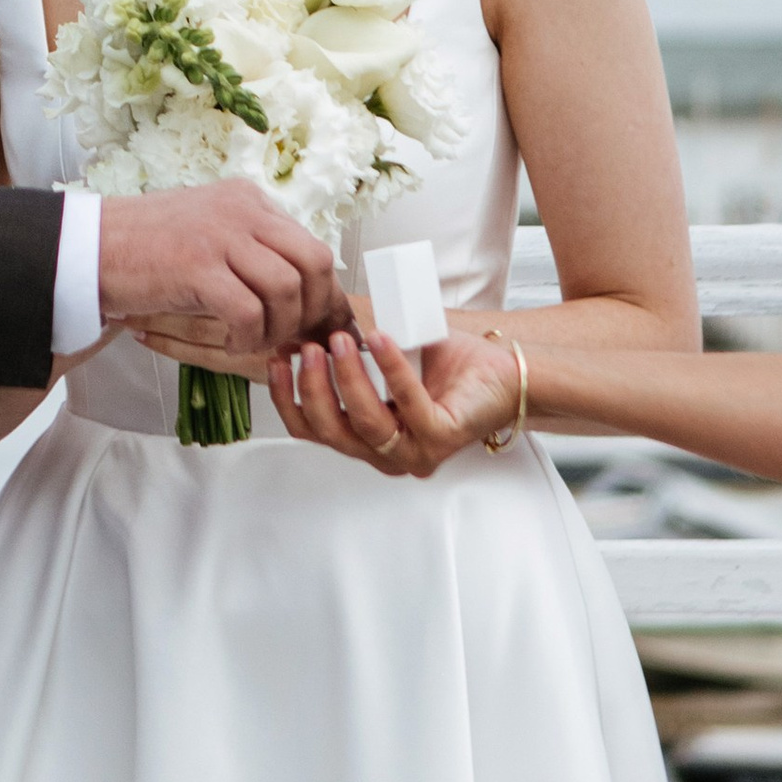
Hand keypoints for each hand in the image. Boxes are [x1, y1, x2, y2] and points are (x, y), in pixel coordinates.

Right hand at [95, 186, 341, 363]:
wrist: (90, 247)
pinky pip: (249, 311)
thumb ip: (254, 252)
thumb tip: (302, 296)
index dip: (324, 294)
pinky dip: (248, 337)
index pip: (312, 246)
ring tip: (255, 341)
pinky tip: (231, 342)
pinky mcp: (197, 266)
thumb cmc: (147, 249)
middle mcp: (242, 210)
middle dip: (313, 310)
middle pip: (314, 262)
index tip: (323, 328)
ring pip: (287, 288)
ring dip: (279, 328)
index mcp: (250, 201)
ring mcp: (220, 235)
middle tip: (294, 339)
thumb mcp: (211, 235)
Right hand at [269, 321, 524, 476]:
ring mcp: (415, 451)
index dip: (286, 398)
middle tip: (310, 347)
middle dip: (312, 387)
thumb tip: (312, 328)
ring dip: (346, 378)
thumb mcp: (387, 357)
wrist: (505, 371)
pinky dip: (390, 369)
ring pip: (364, 423)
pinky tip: (380, 340)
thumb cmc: (451, 367)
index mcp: (368, 439)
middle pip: (331, 431)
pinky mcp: (443, 437)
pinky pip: (408, 405)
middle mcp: (388, 453)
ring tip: (340, 341)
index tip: (276, 360)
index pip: (312, 430)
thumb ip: (353, 352)